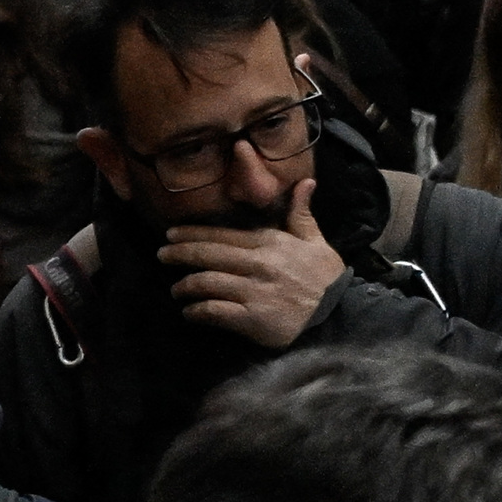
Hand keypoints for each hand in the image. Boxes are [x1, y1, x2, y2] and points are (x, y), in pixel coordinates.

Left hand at [159, 179, 348, 349]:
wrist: (340, 314)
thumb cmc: (324, 278)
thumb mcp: (316, 242)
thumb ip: (301, 214)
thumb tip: (305, 183)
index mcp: (270, 244)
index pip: (222, 235)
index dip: (192, 234)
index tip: (170, 234)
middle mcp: (258, 265)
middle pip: (208, 255)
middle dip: (179, 254)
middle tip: (161, 255)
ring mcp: (253, 292)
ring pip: (206, 282)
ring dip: (185, 286)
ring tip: (176, 289)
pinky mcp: (251, 318)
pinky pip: (214, 311)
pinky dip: (197, 311)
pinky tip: (190, 312)